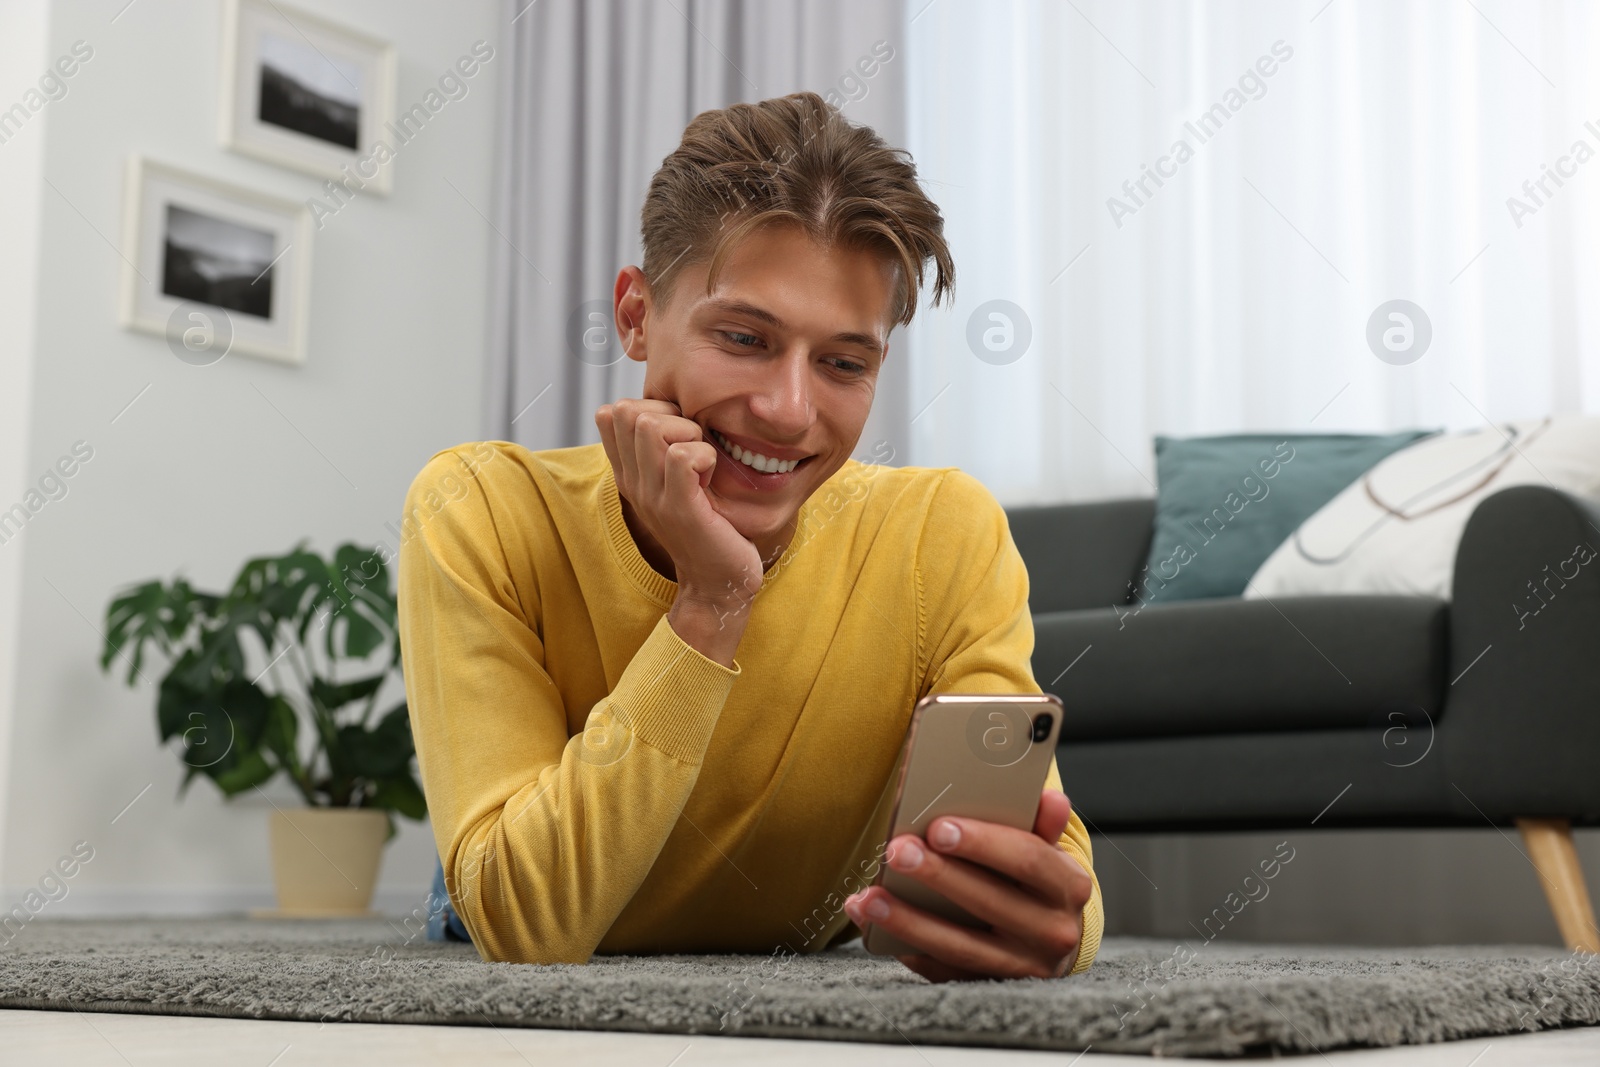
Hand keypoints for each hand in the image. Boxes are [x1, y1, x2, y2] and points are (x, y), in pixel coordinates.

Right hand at [595, 398, 763, 657]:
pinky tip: (711, 477)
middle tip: (694, 443)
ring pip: (650, 426)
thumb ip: (665, 449)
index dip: (650, 406)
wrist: (717, 582)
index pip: (610, 413)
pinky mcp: (679, 508)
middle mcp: (633, 483)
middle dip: (669, 413)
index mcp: (629, 473)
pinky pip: (681, 455)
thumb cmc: (709, 526)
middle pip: (628, 411)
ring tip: (702, 460)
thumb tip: (671, 406)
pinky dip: (705, 455)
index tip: (678, 432)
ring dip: (688, 432)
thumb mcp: (676, 483)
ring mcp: (652, 496)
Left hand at [843, 789, 1091, 980]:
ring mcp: (1021, 966)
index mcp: (1069, 886)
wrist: (1053, 936)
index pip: (1027, 859)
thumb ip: (1041, 822)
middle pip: (989, 902)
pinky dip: (908, 949)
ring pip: (960, 945)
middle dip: (937, 875)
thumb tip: (1051, 796)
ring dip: (908, 920)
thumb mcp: (1048, 848)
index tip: (938, 827)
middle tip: (895, 851)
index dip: (982, 843)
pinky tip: (876, 925)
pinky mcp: (990, 986)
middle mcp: (1052, 931)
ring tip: (868, 897)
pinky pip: (944, 972)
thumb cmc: (1038, 879)